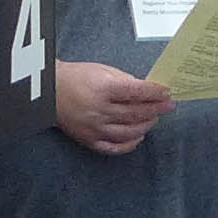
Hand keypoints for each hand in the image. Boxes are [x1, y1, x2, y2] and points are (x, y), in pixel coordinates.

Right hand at [54, 60, 174, 155]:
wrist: (50, 92)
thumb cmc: (76, 77)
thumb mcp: (102, 70)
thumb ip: (125, 81)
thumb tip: (147, 92)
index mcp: (103, 88)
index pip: (137, 92)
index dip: (155, 93)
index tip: (167, 93)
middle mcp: (99, 110)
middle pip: (136, 113)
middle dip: (156, 109)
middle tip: (168, 106)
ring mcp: (94, 128)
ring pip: (129, 131)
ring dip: (146, 125)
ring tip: (154, 119)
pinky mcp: (89, 140)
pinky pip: (114, 147)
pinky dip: (129, 144)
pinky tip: (138, 137)